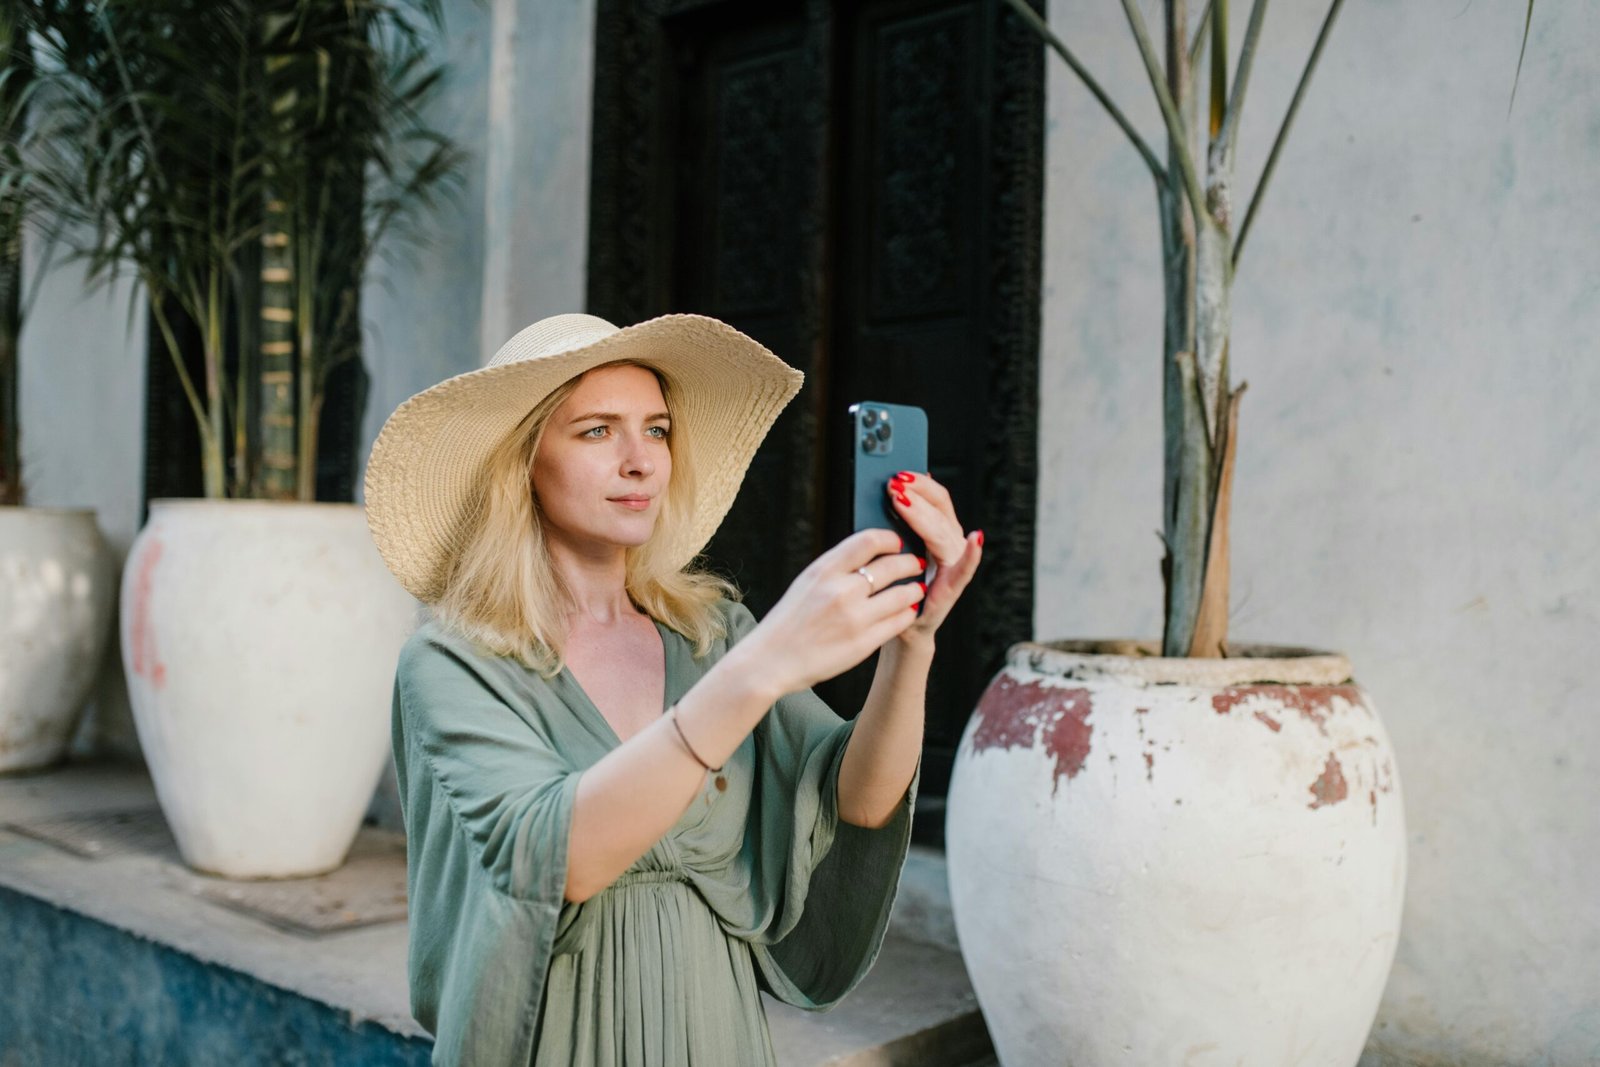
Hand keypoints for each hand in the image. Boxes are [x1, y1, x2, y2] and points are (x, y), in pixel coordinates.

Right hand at [741, 528, 926, 695]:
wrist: (770, 661)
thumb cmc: (789, 621)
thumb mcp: (806, 583)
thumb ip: (837, 568)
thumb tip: (870, 553)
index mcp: (824, 570)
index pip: (868, 541)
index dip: (890, 539)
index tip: (897, 543)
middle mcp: (841, 591)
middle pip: (892, 566)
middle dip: (910, 563)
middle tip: (916, 564)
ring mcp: (854, 618)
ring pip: (902, 595)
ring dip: (913, 589)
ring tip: (916, 588)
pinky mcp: (863, 644)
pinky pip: (898, 622)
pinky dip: (907, 614)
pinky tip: (907, 611)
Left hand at [884, 470, 981, 644]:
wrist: (900, 623)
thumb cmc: (897, 583)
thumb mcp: (897, 547)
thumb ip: (902, 522)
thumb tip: (898, 486)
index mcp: (941, 531)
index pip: (938, 498)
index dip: (921, 484)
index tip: (900, 474)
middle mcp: (953, 543)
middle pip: (940, 511)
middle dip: (917, 495)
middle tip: (894, 486)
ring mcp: (956, 564)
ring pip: (943, 531)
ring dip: (923, 515)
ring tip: (902, 502)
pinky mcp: (953, 587)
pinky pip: (965, 568)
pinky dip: (972, 554)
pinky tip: (975, 540)